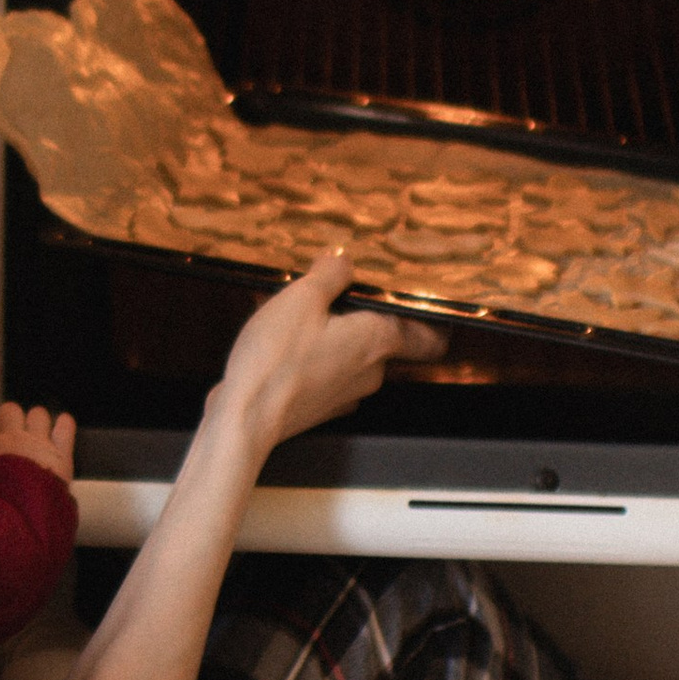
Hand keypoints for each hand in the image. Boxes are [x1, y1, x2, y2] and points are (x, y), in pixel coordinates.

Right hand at [0, 400, 78, 484]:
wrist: (20, 517)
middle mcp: (14, 439)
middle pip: (10, 408)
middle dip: (12, 420)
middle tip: (15, 438)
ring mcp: (39, 443)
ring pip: (38, 413)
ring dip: (38, 423)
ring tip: (38, 439)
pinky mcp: (61, 453)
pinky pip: (66, 424)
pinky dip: (64, 427)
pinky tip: (60, 435)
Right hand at [210, 252, 441, 461]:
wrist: (244, 418)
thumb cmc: (276, 361)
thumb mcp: (301, 297)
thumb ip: (330, 274)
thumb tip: (343, 261)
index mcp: (377, 340)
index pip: (432, 338)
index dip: (435, 320)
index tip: (427, 304)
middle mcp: (371, 371)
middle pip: (385, 338)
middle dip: (362, 314)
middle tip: (337, 292)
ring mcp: (346, 393)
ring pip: (352, 354)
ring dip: (332, 333)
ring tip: (295, 313)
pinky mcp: (320, 406)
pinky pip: (327, 371)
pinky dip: (313, 355)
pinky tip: (283, 341)